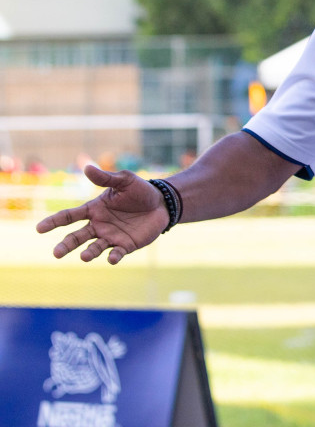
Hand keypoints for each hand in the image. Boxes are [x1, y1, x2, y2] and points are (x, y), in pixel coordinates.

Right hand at [35, 165, 167, 264]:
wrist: (162, 204)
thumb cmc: (140, 191)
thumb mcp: (124, 181)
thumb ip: (106, 178)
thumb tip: (86, 167)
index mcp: (94, 209)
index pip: (69, 216)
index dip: (54, 222)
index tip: (39, 229)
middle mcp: (98, 225)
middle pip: (77, 236)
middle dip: (66, 245)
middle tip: (56, 253)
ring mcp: (111, 236)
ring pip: (94, 247)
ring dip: (88, 253)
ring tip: (83, 257)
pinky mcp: (126, 245)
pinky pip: (117, 253)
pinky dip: (113, 256)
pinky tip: (111, 258)